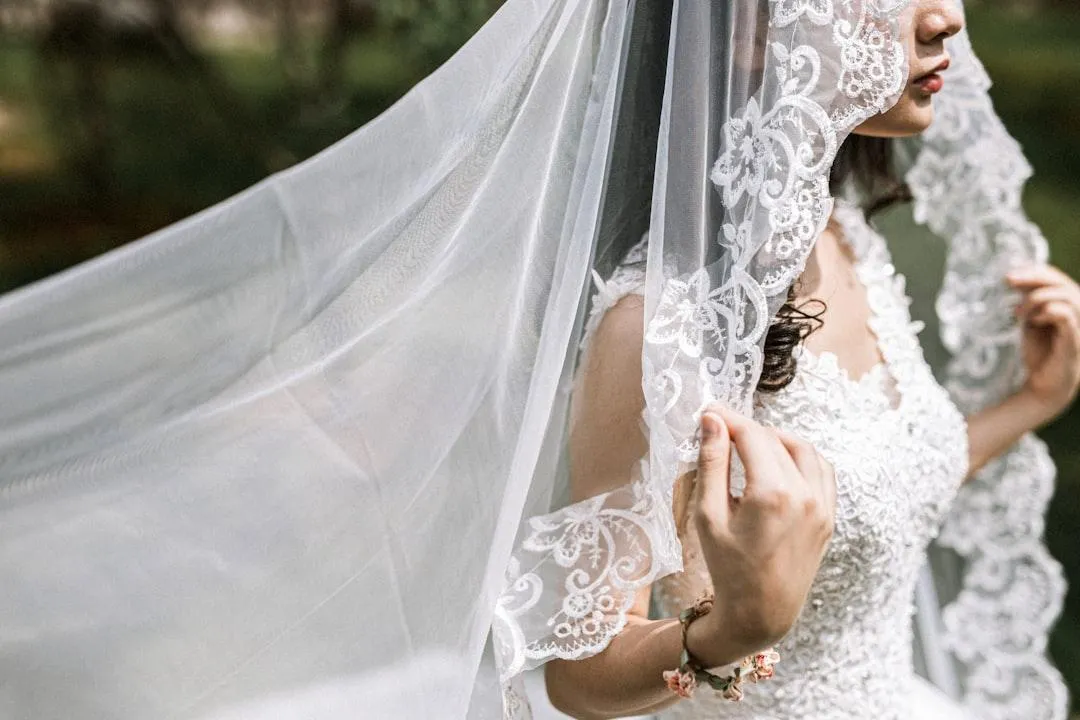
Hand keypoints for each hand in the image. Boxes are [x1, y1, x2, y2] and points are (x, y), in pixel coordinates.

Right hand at [685, 405, 835, 666]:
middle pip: (775, 439)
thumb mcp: (708, 517)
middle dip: (747, 429)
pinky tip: (778, 464)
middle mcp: (804, 494)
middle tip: (721, 430)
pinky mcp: (829, 516)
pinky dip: (801, 458)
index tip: (709, 411)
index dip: (728, 418)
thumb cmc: (728, 570)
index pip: (751, 435)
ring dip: (775, 439)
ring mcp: (822, 506)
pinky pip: (821, 470)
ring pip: (803, 449)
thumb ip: (711, 464)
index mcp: (772, 494)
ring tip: (748, 445)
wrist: (762, 614)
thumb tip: (712, 422)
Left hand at [1008, 265, 1079, 422]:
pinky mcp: (1074, 341)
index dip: (1034, 272)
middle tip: (1008, 281)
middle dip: (1033, 277)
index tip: (1008, 276)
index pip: (1057, 277)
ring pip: (1068, 295)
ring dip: (1037, 298)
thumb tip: (1015, 279)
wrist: (1043, 383)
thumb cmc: (1040, 352)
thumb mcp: (1030, 320)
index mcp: (1069, 304)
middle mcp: (1079, 312)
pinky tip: (1033, 320)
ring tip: (1019, 313)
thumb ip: (1028, 301)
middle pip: (1062, 282)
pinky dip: (1048, 311)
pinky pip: (1067, 316)